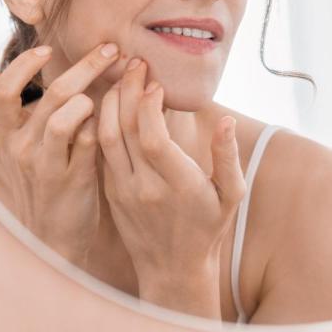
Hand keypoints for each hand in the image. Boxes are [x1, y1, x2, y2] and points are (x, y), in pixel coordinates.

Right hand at [0, 42, 119, 269]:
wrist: (51, 238)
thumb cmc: (38, 183)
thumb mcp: (13, 149)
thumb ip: (0, 111)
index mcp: (6, 136)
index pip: (3, 91)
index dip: (24, 65)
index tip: (47, 49)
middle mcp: (20, 149)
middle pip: (50, 94)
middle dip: (84, 66)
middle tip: (110, 50)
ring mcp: (44, 165)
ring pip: (65, 115)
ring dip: (93, 96)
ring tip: (112, 89)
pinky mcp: (71, 179)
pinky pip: (87, 141)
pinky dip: (101, 123)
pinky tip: (114, 118)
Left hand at [97, 59, 245, 317]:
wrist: (173, 270)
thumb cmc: (208, 229)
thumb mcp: (231, 196)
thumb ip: (227, 157)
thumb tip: (224, 121)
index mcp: (178, 186)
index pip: (153, 139)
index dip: (150, 106)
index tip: (156, 82)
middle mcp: (145, 188)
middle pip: (124, 131)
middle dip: (127, 91)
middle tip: (135, 62)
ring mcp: (122, 190)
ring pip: (105, 138)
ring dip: (110, 102)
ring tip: (122, 76)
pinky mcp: (110, 191)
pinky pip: (100, 150)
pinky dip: (102, 120)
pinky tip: (112, 100)